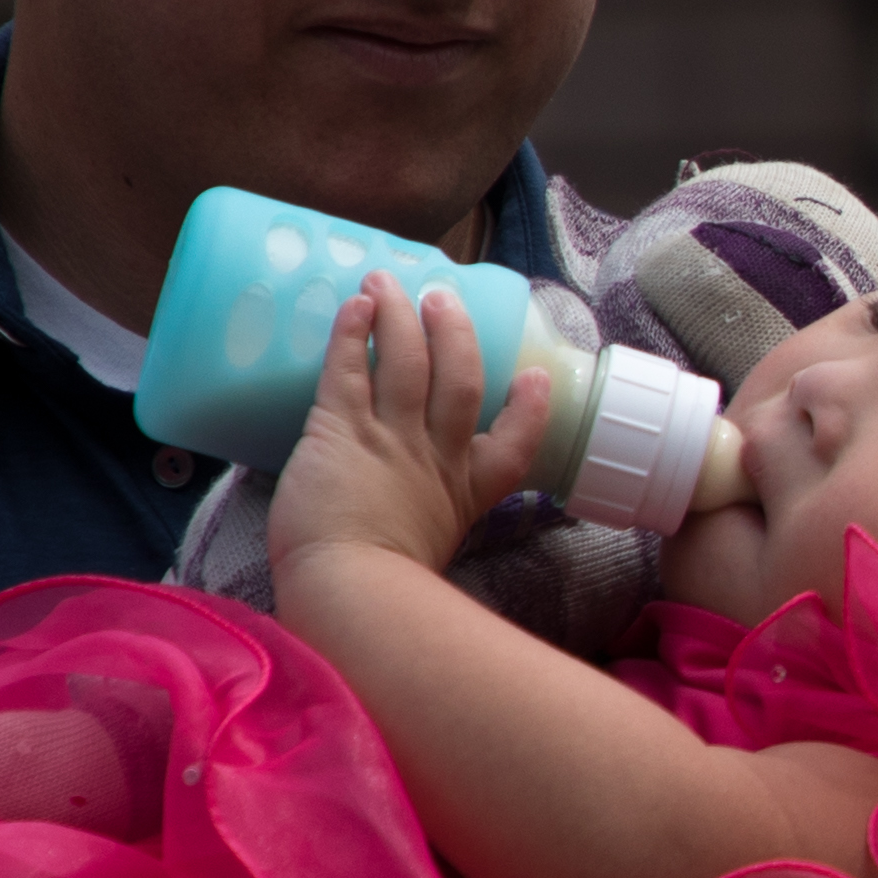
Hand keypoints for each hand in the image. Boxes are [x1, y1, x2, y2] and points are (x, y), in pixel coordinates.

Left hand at [271, 277, 543, 587]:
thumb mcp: (427, 564)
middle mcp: (434, 458)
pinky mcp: (342, 432)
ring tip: (389, 282)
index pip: (511, 445)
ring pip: (407, 362)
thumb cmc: (378, 595)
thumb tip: (402, 556)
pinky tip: (353, 306)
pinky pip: (350, 370)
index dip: (529, 408)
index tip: (535, 379)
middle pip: (460, 381)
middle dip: (455, 335)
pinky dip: (352, 334)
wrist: (352, 592)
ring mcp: (391, 440)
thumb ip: (422, 542)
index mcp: (462, 495)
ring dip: (400, 317)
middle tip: (444, 300)